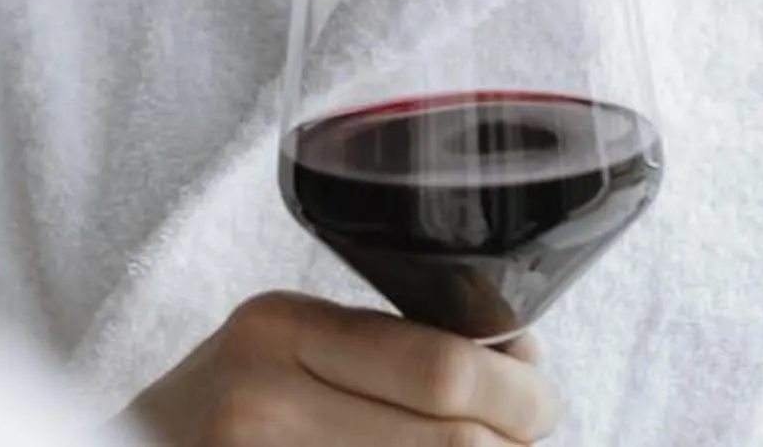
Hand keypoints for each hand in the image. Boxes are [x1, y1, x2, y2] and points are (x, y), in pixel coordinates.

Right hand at [127, 291, 559, 444]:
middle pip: (454, 442)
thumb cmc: (220, 411)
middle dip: (513, 445)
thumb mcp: (281, 350)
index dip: (521, 395)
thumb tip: (518, 367)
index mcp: (280, 327)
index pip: (443, 369)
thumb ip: (380, 353)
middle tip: (526, 440)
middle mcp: (262, 399)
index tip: (541, 401)